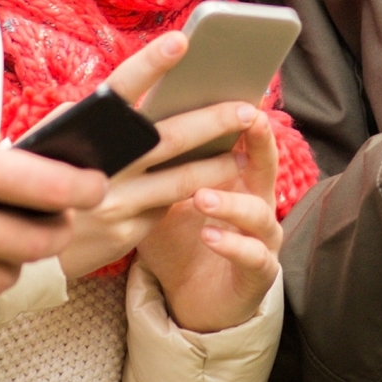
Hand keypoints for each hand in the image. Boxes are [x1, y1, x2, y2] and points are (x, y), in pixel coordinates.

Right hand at [58, 30, 262, 277]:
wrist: (18, 240)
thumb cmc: (46, 174)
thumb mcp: (58, 137)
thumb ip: (97, 117)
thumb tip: (145, 95)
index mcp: (83, 130)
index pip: (120, 88)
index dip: (151, 64)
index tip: (182, 40)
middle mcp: (101, 164)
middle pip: (169, 137)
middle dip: (214, 121)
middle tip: (249, 109)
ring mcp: (114, 201)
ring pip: (181, 180)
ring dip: (216, 165)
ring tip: (238, 152)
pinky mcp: (126, 233)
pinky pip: (166, 209)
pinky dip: (189, 196)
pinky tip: (212, 187)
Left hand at [137, 105, 285, 331]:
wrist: (190, 299)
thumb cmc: (176, 238)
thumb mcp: (162, 197)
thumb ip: (155, 164)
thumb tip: (115, 123)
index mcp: (236, 176)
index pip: (243, 135)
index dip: (241, 110)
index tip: (234, 82)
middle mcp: (258, 200)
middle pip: (266, 162)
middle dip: (258, 139)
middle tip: (246, 118)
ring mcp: (262, 237)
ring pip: (258, 212)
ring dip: (231, 201)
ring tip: (201, 195)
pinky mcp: (259, 272)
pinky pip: (253, 256)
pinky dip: (232, 244)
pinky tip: (209, 236)